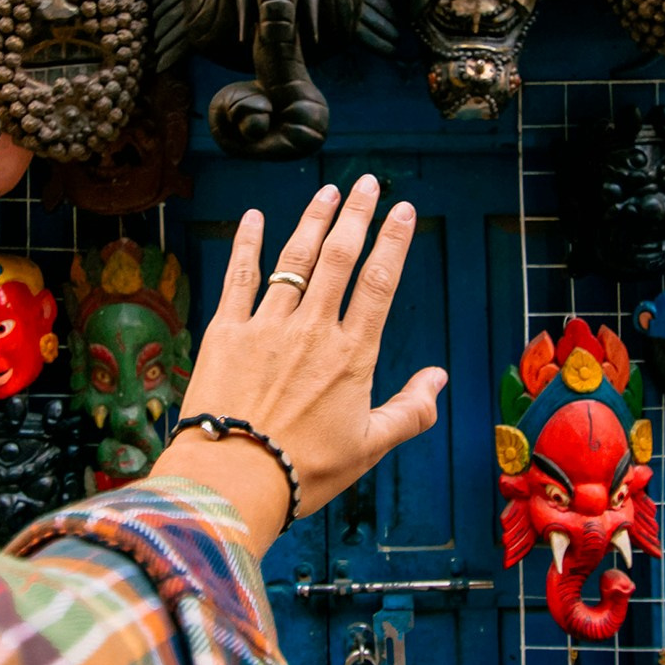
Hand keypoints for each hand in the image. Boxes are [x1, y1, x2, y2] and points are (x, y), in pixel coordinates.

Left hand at [151, 176, 448, 555]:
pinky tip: (255, 219)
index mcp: (351, 355)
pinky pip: (239, 279)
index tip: (403, 210)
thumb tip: (438, 381)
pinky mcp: (225, 333)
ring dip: (313, 222)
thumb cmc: (303, 471)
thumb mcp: (369, 448)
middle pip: (339, 258)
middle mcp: (312, 330)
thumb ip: (410, 411)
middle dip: (356, 215)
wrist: (233, 480)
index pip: (379, 283)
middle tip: (367, 184)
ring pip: (294, 261)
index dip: (393, 241)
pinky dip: (248, 245)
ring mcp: (266, 327)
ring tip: (328, 193)